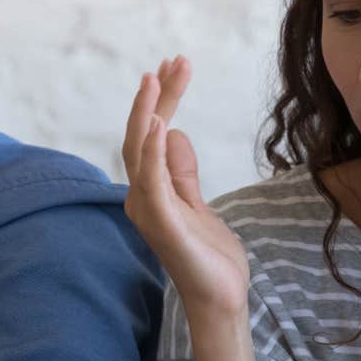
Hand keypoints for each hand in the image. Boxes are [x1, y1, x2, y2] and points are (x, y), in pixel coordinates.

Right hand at [121, 56, 249, 317]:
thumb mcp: (198, 203)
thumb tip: (175, 132)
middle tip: (173, 61)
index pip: (150, 137)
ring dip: (148, 112)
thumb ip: (182, 172)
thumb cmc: (209, 257)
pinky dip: (154, 151)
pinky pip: (153, 182)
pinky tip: (163, 124)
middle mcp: (140, 198)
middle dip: (157, 96)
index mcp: (149, 191)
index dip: (160, 101)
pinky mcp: (162, 224)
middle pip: (143, 136)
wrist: (221, 299)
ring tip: (157, 77)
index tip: (174, 67)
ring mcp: (148, 210)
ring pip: (139, 151)